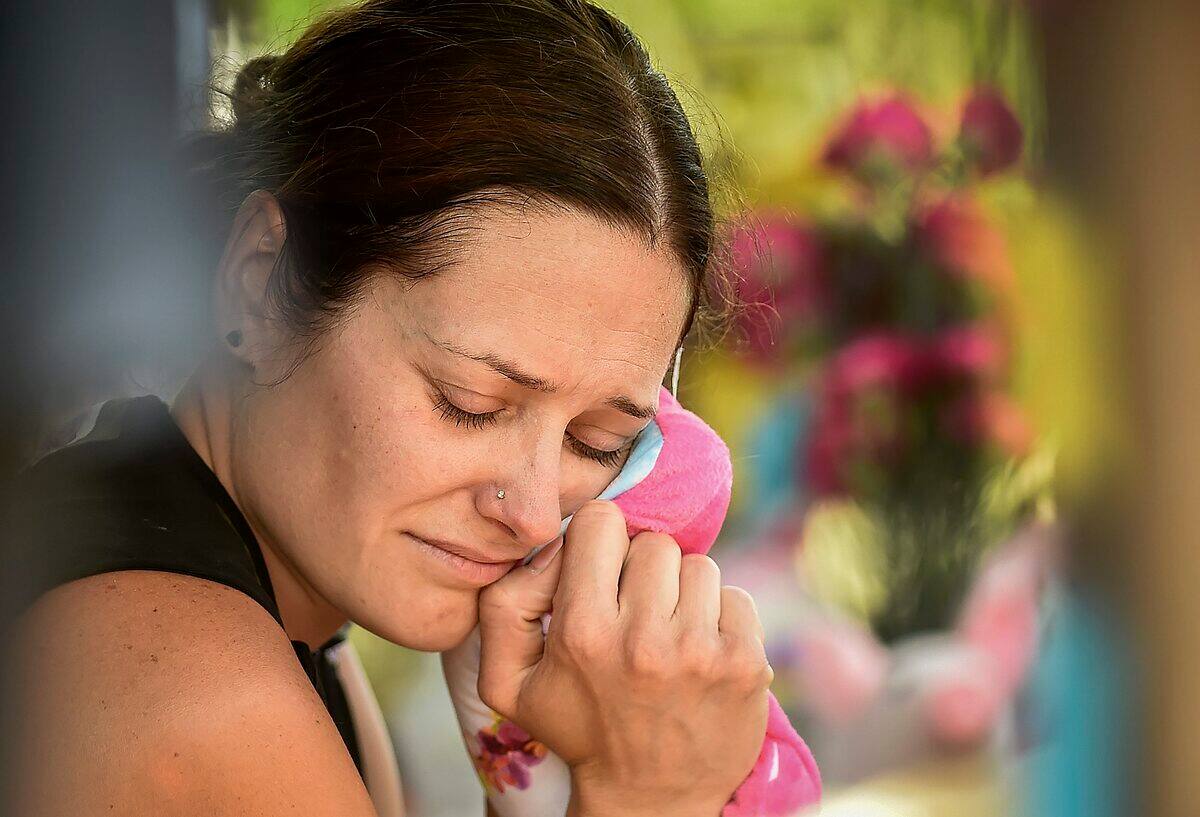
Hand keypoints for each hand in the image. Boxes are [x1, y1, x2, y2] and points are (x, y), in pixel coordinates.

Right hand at [477, 501, 770, 816]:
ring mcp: (700, 650)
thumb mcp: (508, 682)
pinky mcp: (745, 662)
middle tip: (636, 614)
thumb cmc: (579, 727)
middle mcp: (643, 639)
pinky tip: (701, 653)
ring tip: (669, 636)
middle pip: (653, 542)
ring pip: (698, 565)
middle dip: (643, 571)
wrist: (651, 799)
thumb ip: (504, 605)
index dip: (599, 542)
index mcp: (582, 632)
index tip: (601, 575)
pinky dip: (720, 617)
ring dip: (683, 594)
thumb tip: (549, 547)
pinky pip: (736, 595)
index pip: (600, 522)